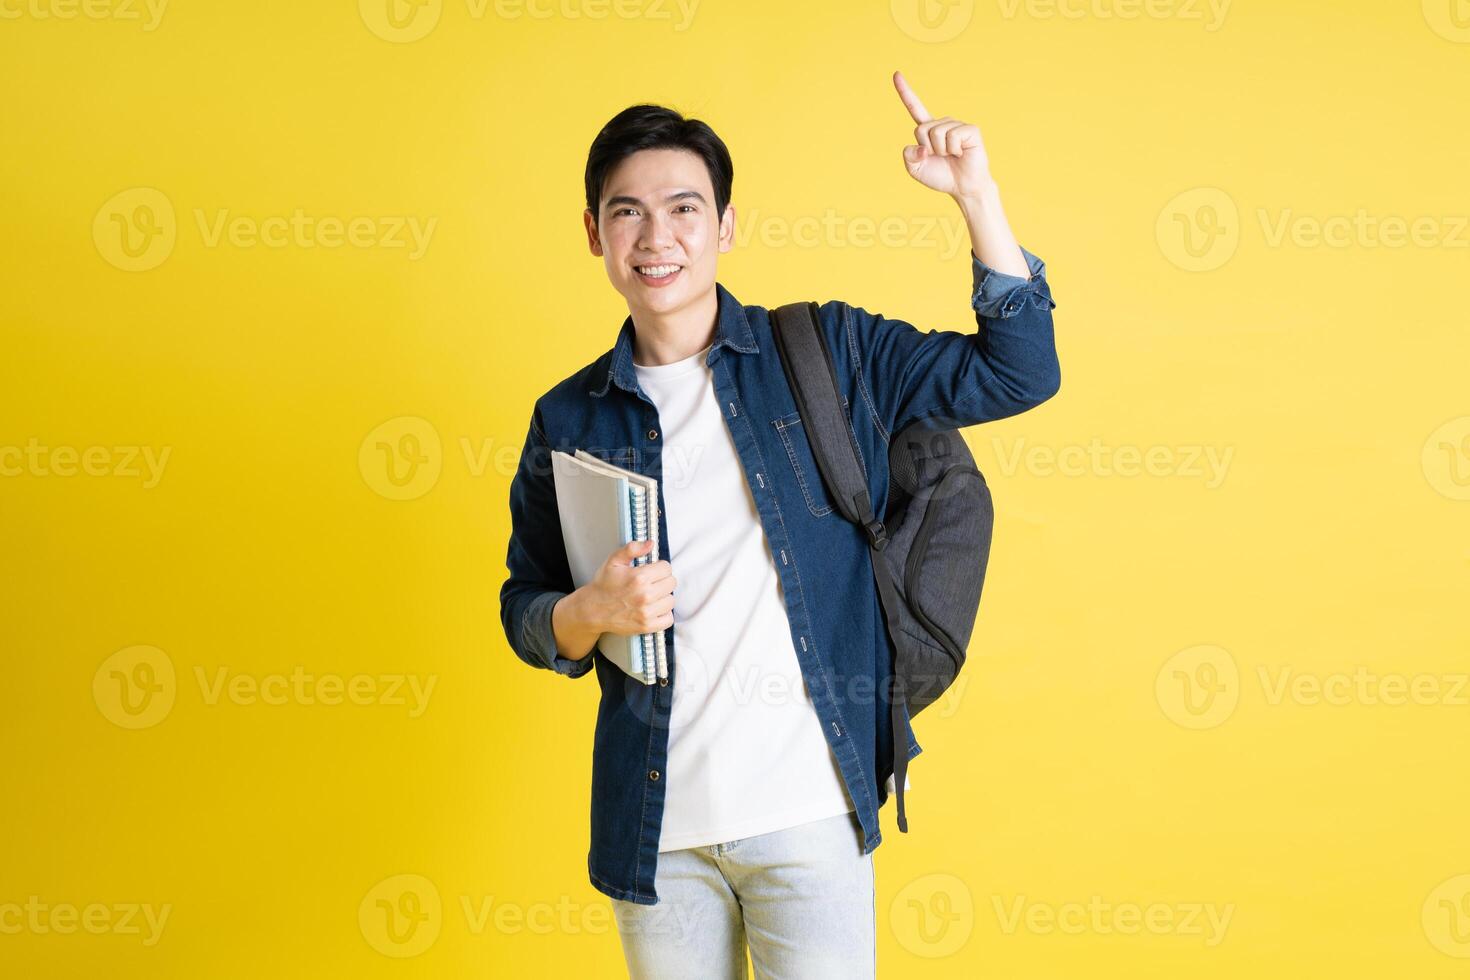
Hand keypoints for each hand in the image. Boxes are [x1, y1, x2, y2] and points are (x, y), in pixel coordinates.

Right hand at [586, 538, 675, 638]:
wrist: (592, 610)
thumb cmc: (603, 585)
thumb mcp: (614, 561)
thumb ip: (632, 549)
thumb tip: (650, 543)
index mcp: (639, 577)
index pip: (666, 568)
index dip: (659, 567)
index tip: (652, 571)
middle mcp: (645, 595)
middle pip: (671, 583)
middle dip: (662, 580)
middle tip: (651, 583)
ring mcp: (646, 612)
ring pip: (671, 600)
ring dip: (663, 597)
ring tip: (651, 596)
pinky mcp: (646, 626)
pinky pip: (668, 619)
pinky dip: (663, 614)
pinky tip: (654, 609)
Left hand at [893, 70, 992, 199]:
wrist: (963, 187)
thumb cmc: (941, 176)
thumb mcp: (915, 169)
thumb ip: (908, 156)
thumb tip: (921, 147)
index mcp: (928, 130)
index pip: (914, 108)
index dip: (905, 92)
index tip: (896, 74)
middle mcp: (942, 123)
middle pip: (921, 129)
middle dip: (927, 148)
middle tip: (941, 157)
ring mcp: (956, 125)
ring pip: (936, 133)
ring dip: (941, 151)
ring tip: (952, 156)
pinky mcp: (970, 129)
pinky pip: (952, 136)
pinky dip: (954, 149)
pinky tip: (961, 153)